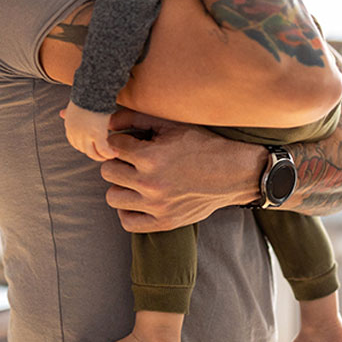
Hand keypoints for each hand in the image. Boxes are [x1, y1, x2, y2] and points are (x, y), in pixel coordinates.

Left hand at [62, 101, 118, 160]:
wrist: (92, 90)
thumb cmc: (85, 95)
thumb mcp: (73, 106)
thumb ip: (68, 112)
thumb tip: (61, 113)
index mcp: (69, 126)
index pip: (75, 143)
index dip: (85, 147)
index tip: (93, 147)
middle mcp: (75, 133)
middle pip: (84, 149)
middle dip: (94, 152)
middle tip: (104, 152)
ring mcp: (85, 135)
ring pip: (93, 153)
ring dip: (102, 156)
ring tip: (110, 154)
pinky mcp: (97, 134)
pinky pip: (103, 150)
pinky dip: (109, 153)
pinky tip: (115, 153)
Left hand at [101, 109, 266, 232]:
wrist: (234, 173)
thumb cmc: (203, 145)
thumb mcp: (171, 126)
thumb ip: (136, 119)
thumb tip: (110, 122)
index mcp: (150, 157)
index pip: (113, 146)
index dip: (121, 140)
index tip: (131, 142)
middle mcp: (150, 183)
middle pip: (108, 172)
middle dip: (117, 161)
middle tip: (131, 159)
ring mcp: (157, 206)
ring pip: (113, 196)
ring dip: (121, 185)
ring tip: (134, 179)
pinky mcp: (164, 222)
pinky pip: (127, 221)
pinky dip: (128, 210)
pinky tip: (137, 198)